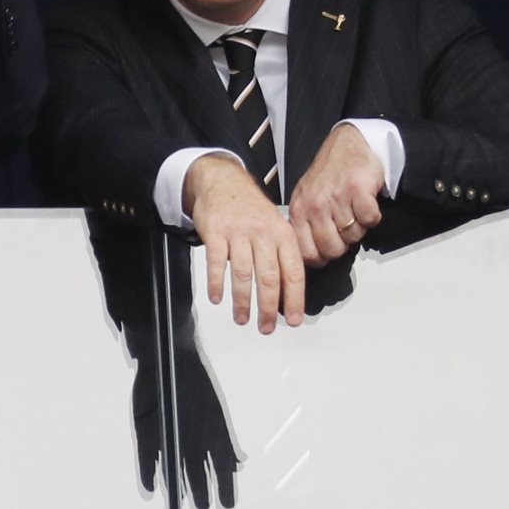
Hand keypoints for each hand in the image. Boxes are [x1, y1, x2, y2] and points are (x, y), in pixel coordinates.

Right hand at [185, 154, 304, 332]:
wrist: (222, 180)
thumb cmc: (250, 208)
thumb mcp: (275, 224)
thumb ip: (282, 254)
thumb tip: (286, 294)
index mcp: (282, 234)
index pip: (293, 272)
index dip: (294, 299)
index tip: (292, 319)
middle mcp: (262, 234)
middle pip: (268, 278)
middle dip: (268, 308)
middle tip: (266, 327)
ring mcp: (238, 232)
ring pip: (243, 274)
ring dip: (242, 301)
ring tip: (242, 319)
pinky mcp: (215, 231)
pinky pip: (216, 262)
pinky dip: (216, 283)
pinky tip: (217, 298)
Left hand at [288, 123, 383, 265]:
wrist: (347, 144)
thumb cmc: (327, 175)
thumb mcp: (305, 199)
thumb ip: (304, 225)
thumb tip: (309, 257)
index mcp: (299, 210)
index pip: (306, 252)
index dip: (320, 259)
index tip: (327, 254)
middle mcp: (315, 205)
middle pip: (332, 249)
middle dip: (342, 245)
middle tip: (343, 229)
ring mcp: (336, 197)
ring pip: (353, 236)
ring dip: (358, 228)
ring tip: (353, 210)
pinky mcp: (358, 189)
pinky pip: (370, 220)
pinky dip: (372, 216)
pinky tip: (365, 204)